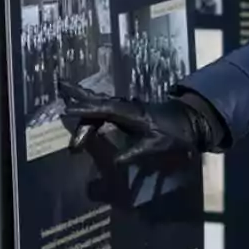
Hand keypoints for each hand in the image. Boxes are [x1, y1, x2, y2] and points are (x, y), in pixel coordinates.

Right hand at [59, 81, 219, 166]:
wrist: (189, 121)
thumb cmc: (174, 134)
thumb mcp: (155, 146)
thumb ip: (134, 154)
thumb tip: (113, 163)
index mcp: (131, 114)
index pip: (104, 110)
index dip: (86, 111)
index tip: (67, 110)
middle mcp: (126, 107)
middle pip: (98, 101)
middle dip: (79, 95)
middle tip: (60, 85)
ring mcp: (126, 108)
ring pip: (100, 103)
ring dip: (83, 100)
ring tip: (65, 93)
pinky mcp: (128, 111)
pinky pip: (105, 107)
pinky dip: (92, 106)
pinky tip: (85, 108)